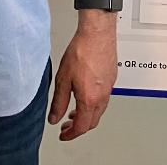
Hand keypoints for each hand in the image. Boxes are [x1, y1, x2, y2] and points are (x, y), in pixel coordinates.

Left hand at [48, 19, 117, 140]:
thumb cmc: (82, 50)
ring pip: (100, 110)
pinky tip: (85, 95)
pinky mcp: (112, 78)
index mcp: (90, 99)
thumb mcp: (63, 79)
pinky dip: (93, 104)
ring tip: (74, 112)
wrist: (97, 33)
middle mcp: (102, 95)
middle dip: (79, 127)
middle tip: (67, 126)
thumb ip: (58, 102)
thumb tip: (54, 117)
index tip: (63, 134)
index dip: (71, 134)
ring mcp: (109, 87)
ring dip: (87, 115)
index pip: (82, 127)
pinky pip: (104, 98)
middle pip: (93, 121)